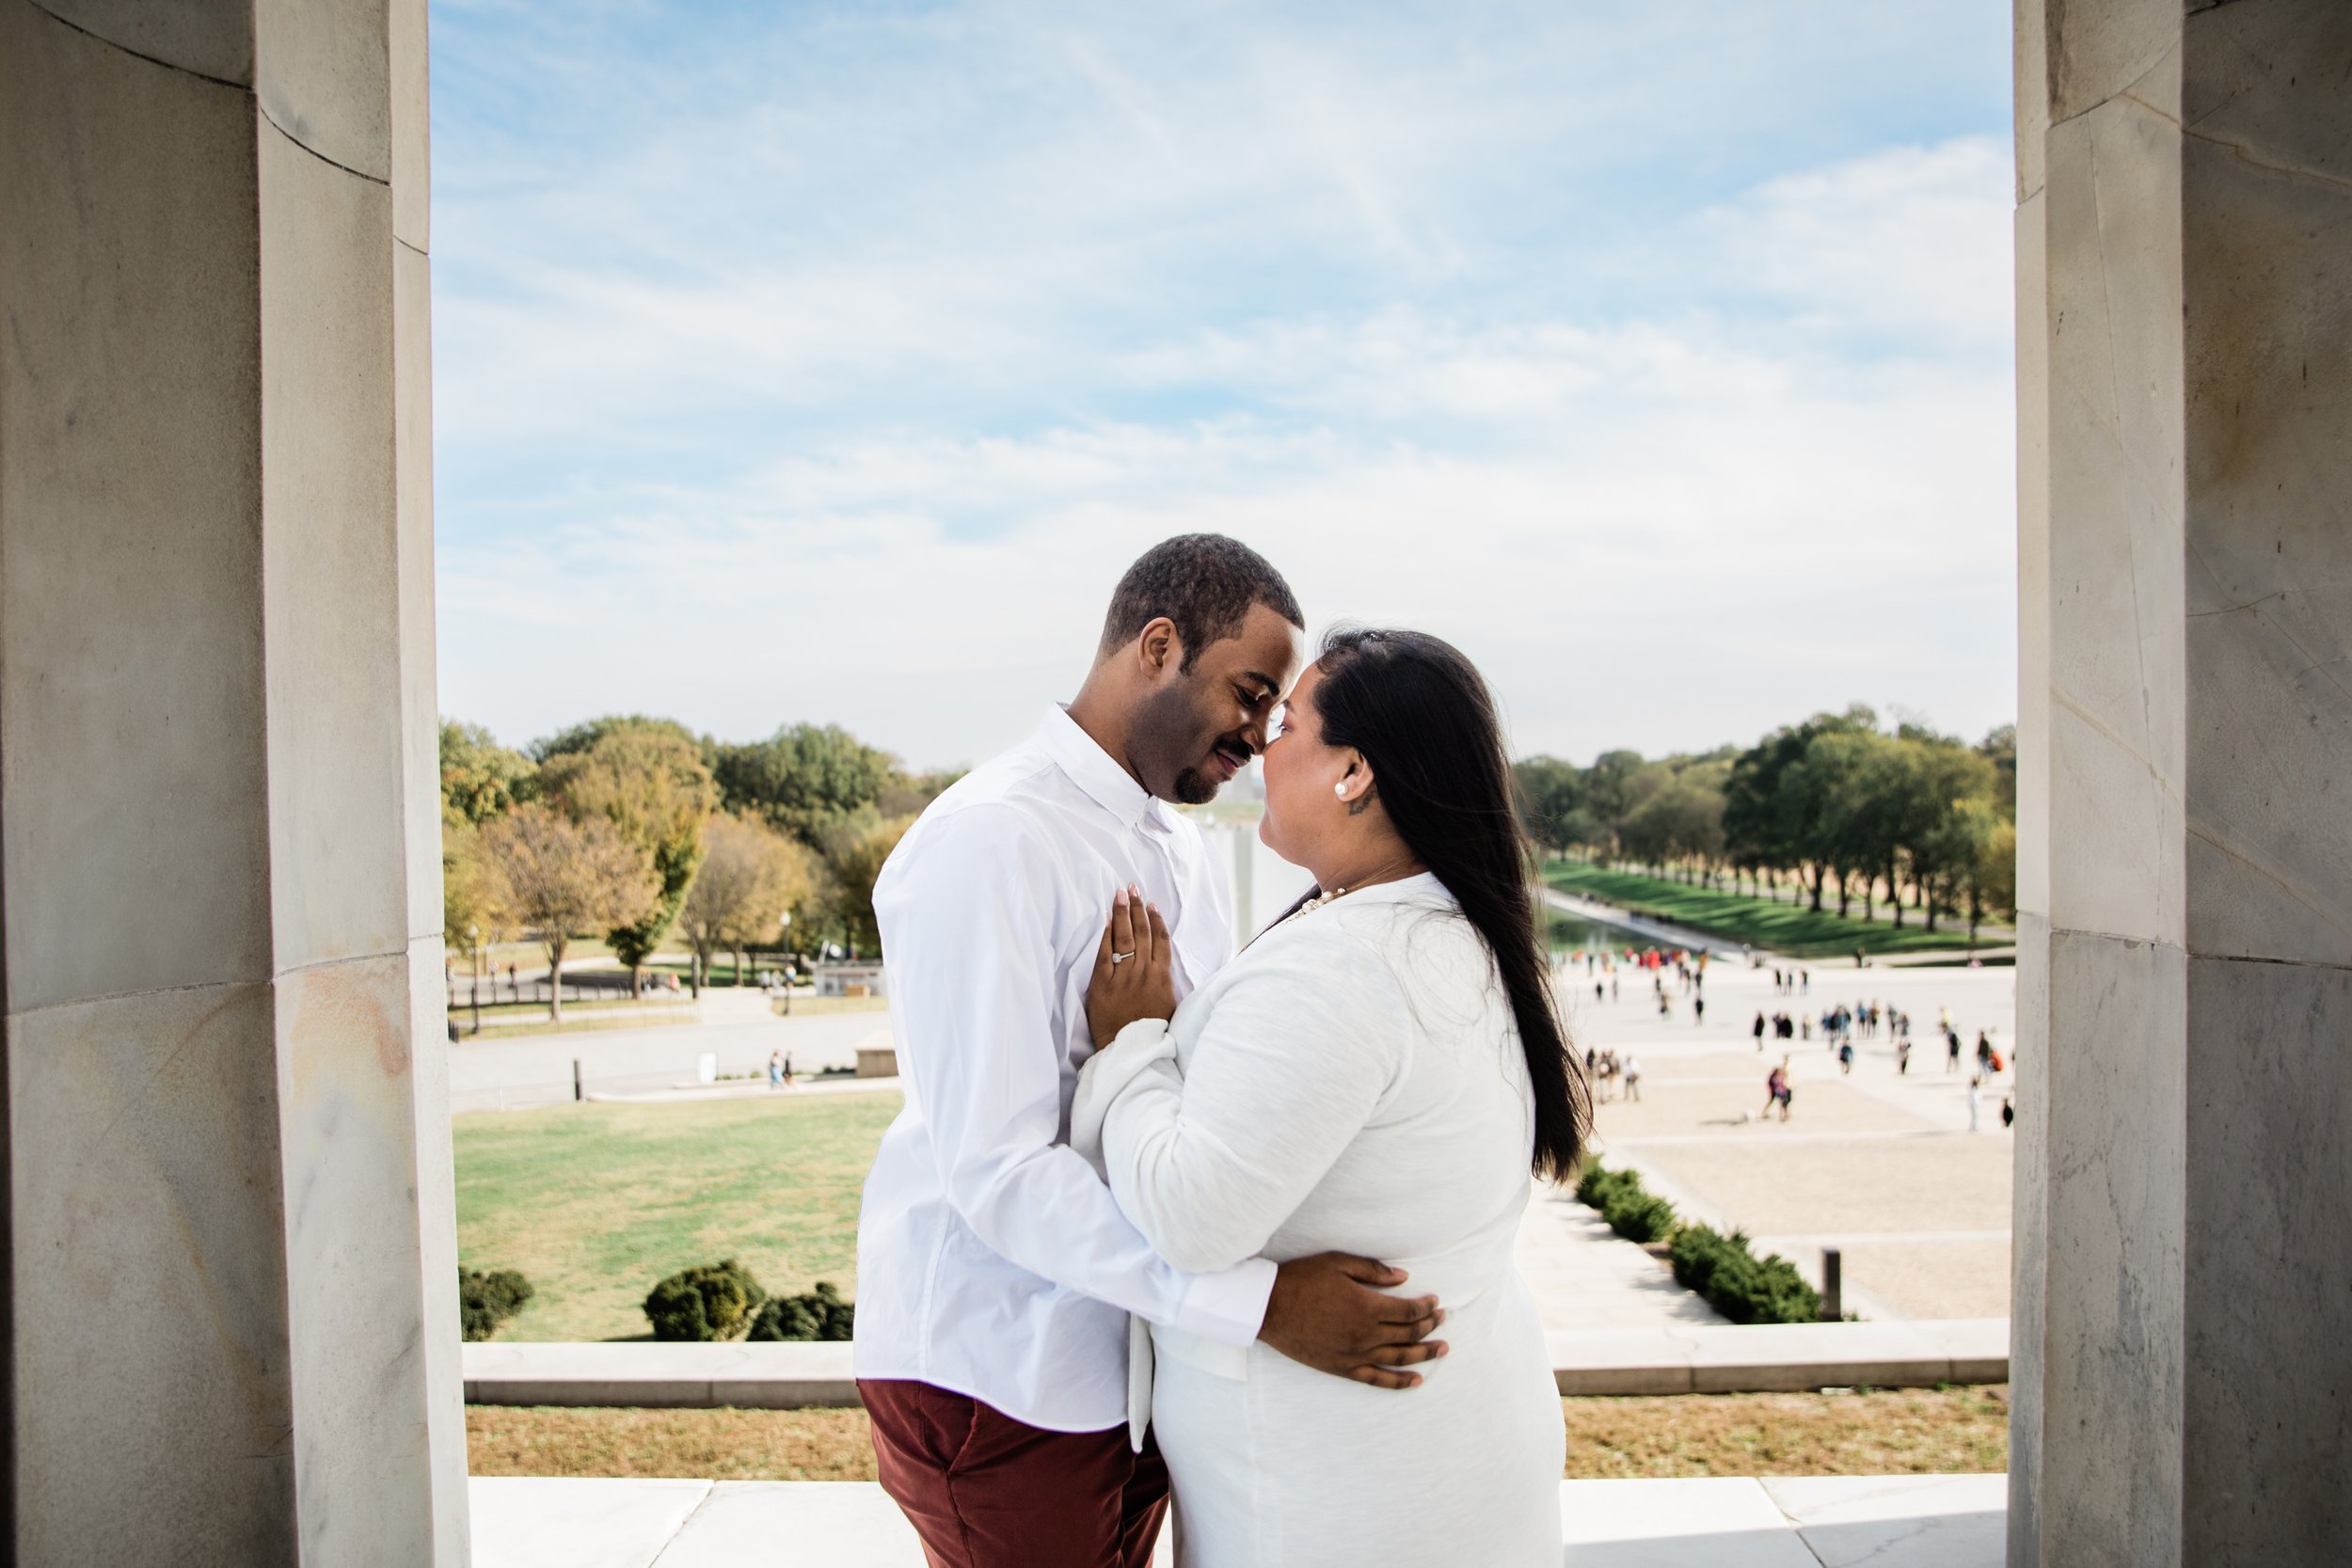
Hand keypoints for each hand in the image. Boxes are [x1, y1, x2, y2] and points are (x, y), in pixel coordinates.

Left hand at [1085, 885, 1175, 1047]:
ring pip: (1125, 938)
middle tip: (1132, 888)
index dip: (1156, 920)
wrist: (1129, 1050)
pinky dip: (1108, 937)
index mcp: (1162, 978)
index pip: (1160, 940)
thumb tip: (1163, 965)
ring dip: (1123, 914)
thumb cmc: (1152, 1032)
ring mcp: (1123, 977)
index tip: (1152, 905)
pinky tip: (1108, 922)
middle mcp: (1144, 972)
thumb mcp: (1170, 1005)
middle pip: (1142, 933)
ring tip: (1120, 894)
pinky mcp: (1103, 985)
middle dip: (1137, 908)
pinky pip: (1105, 955)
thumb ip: (1166, 983)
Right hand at [1258, 1253, 1447, 1390]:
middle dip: (1430, 1327)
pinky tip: (1416, 1380)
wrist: (1269, 1308)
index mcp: (1367, 1307)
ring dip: (1424, 1354)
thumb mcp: (1338, 1264)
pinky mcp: (1342, 1368)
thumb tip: (1403, 1278)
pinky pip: (1377, 1380)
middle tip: (1444, 1320)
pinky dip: (1399, 1382)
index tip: (1435, 1301)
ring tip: (1442, 1350)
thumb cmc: (1302, 1280)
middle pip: (1409, 1334)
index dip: (1426, 1307)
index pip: (1409, 1311)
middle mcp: (1366, 1335)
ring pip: (1399, 1358)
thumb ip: (1373, 1271)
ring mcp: (1355, 1355)